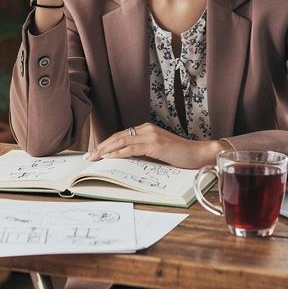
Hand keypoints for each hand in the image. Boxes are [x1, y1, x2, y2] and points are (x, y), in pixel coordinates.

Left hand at [88, 123, 224, 168]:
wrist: (198, 153)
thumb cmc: (180, 155)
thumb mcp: (158, 151)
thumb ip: (144, 151)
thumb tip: (126, 159)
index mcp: (147, 129)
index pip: (121, 135)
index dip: (107, 143)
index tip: (96, 152)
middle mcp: (147, 129)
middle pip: (118, 136)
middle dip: (101, 146)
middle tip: (89, 156)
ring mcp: (151, 136)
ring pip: (122, 141)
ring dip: (105, 150)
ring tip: (94, 158)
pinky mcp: (155, 145)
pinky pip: (131, 149)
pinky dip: (118, 153)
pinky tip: (109, 157)